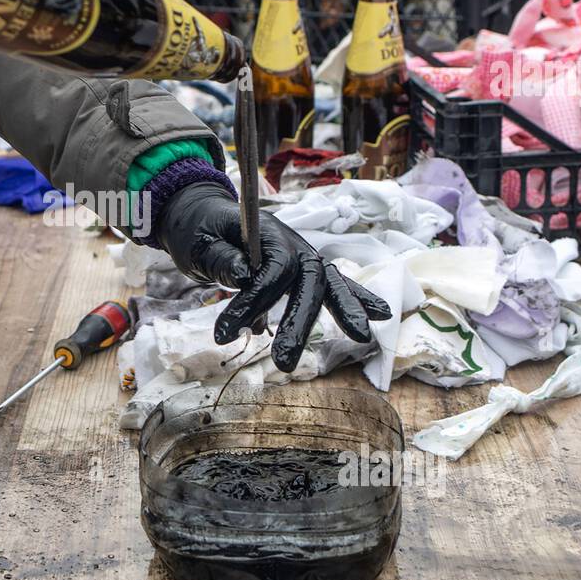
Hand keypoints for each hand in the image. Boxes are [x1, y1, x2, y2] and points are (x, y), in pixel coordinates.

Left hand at [155, 183, 391, 371]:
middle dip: (300, 323)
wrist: (203, 216)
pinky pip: (335, 282)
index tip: (223, 334)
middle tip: (283, 363)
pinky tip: (383, 315)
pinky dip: (357, 297)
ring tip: (363, 337)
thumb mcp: (197, 241)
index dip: (254, 303)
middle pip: (309, 282)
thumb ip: (219, 257)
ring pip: (329, 282)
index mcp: (267, 234)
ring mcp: (302, 255)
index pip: (273, 271)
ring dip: (345, 309)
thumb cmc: (200, 230)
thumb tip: (244, 275)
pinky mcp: (303, 268)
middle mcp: (293, 244)